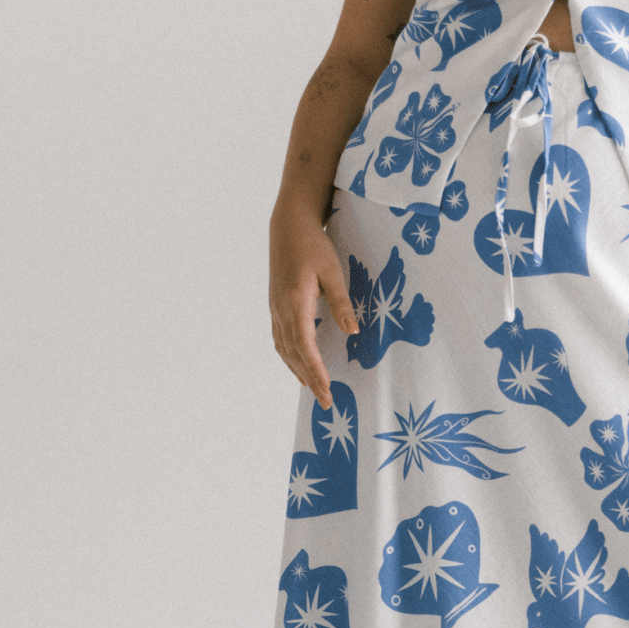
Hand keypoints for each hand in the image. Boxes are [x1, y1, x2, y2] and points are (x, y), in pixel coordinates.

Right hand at [269, 203, 357, 408]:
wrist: (288, 226)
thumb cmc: (314, 245)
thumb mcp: (333, 271)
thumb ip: (342, 303)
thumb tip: (353, 331)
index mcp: (296, 302)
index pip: (305, 345)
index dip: (315, 370)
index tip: (326, 389)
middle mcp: (281, 309)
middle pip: (294, 353)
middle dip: (309, 379)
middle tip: (325, 401)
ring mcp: (275, 308)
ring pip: (284, 348)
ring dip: (297, 370)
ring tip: (312, 389)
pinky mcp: (276, 305)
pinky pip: (280, 338)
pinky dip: (289, 356)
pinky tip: (298, 364)